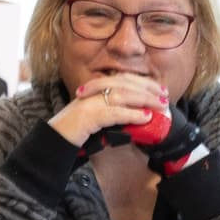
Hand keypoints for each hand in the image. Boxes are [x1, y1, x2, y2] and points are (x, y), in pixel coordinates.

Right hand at [49, 72, 168, 151]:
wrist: (53, 139)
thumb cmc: (74, 131)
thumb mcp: (95, 118)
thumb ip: (111, 113)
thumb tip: (135, 118)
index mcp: (94, 89)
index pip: (123, 79)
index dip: (144, 83)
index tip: (161, 89)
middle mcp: (92, 91)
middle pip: (125, 83)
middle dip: (148, 89)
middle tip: (166, 97)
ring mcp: (89, 102)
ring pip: (122, 94)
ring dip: (145, 99)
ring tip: (161, 107)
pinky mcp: (88, 116)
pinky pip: (114, 112)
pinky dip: (132, 114)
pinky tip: (145, 117)